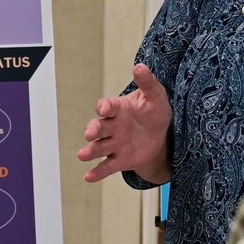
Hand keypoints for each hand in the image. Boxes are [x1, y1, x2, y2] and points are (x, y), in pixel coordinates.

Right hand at [79, 64, 171, 183]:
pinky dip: (96, 172)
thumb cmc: (154, 112)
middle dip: (93, 130)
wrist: (161, 136)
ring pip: (98, 147)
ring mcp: (114, 144)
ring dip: (90, 151)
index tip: (104, 108)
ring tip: (82, 155)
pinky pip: (106, 167)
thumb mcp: (156, 97)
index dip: (105, 106)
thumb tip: (140, 66)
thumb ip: (148, 83)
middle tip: (90, 134)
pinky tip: (88, 177)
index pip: (107, 106)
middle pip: (99, 127)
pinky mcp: (119, 160)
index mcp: (118, 109)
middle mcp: (112, 126)